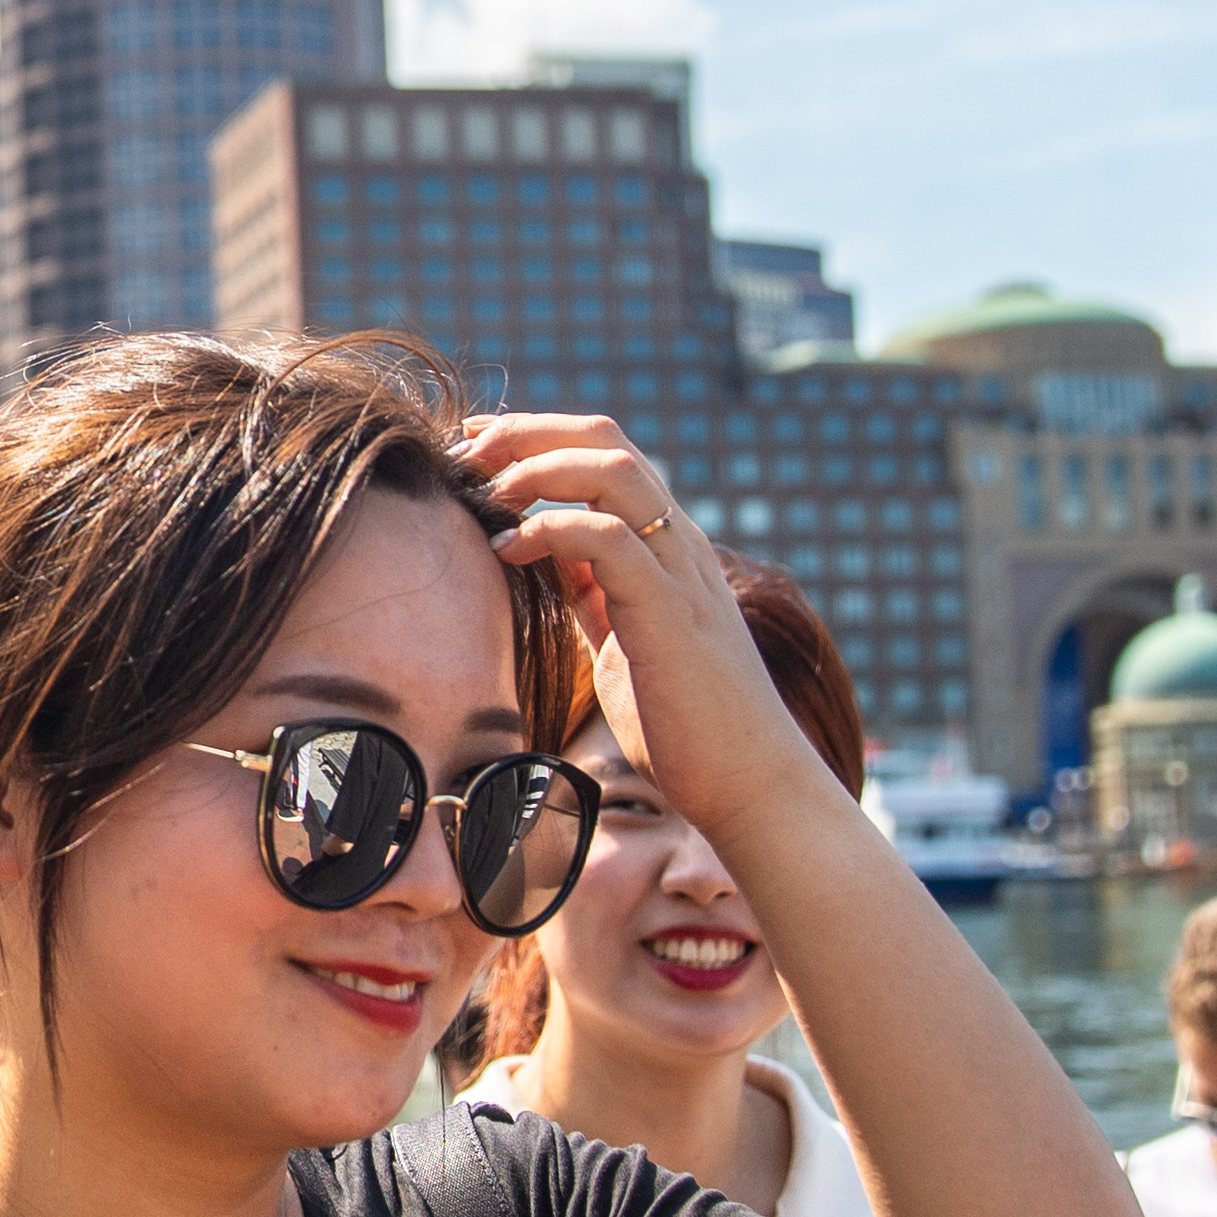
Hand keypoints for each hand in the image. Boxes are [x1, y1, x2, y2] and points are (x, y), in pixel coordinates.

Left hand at [452, 412, 807, 838]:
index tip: (477, 442)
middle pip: (606, 442)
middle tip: (467, 450)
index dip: (539, 436)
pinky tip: (507, 549)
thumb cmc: (684, 723)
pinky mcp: (670, 613)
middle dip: (529, 433)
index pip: (606, 454)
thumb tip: (546, 558)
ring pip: (612, 472)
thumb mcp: (623, 640)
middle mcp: (678, 545)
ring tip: (484, 491)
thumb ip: (593, 592)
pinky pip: (610, 539)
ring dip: (537, 468)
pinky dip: (550, 529)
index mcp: (666, 548)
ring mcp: (679, 574)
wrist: (749, 783)